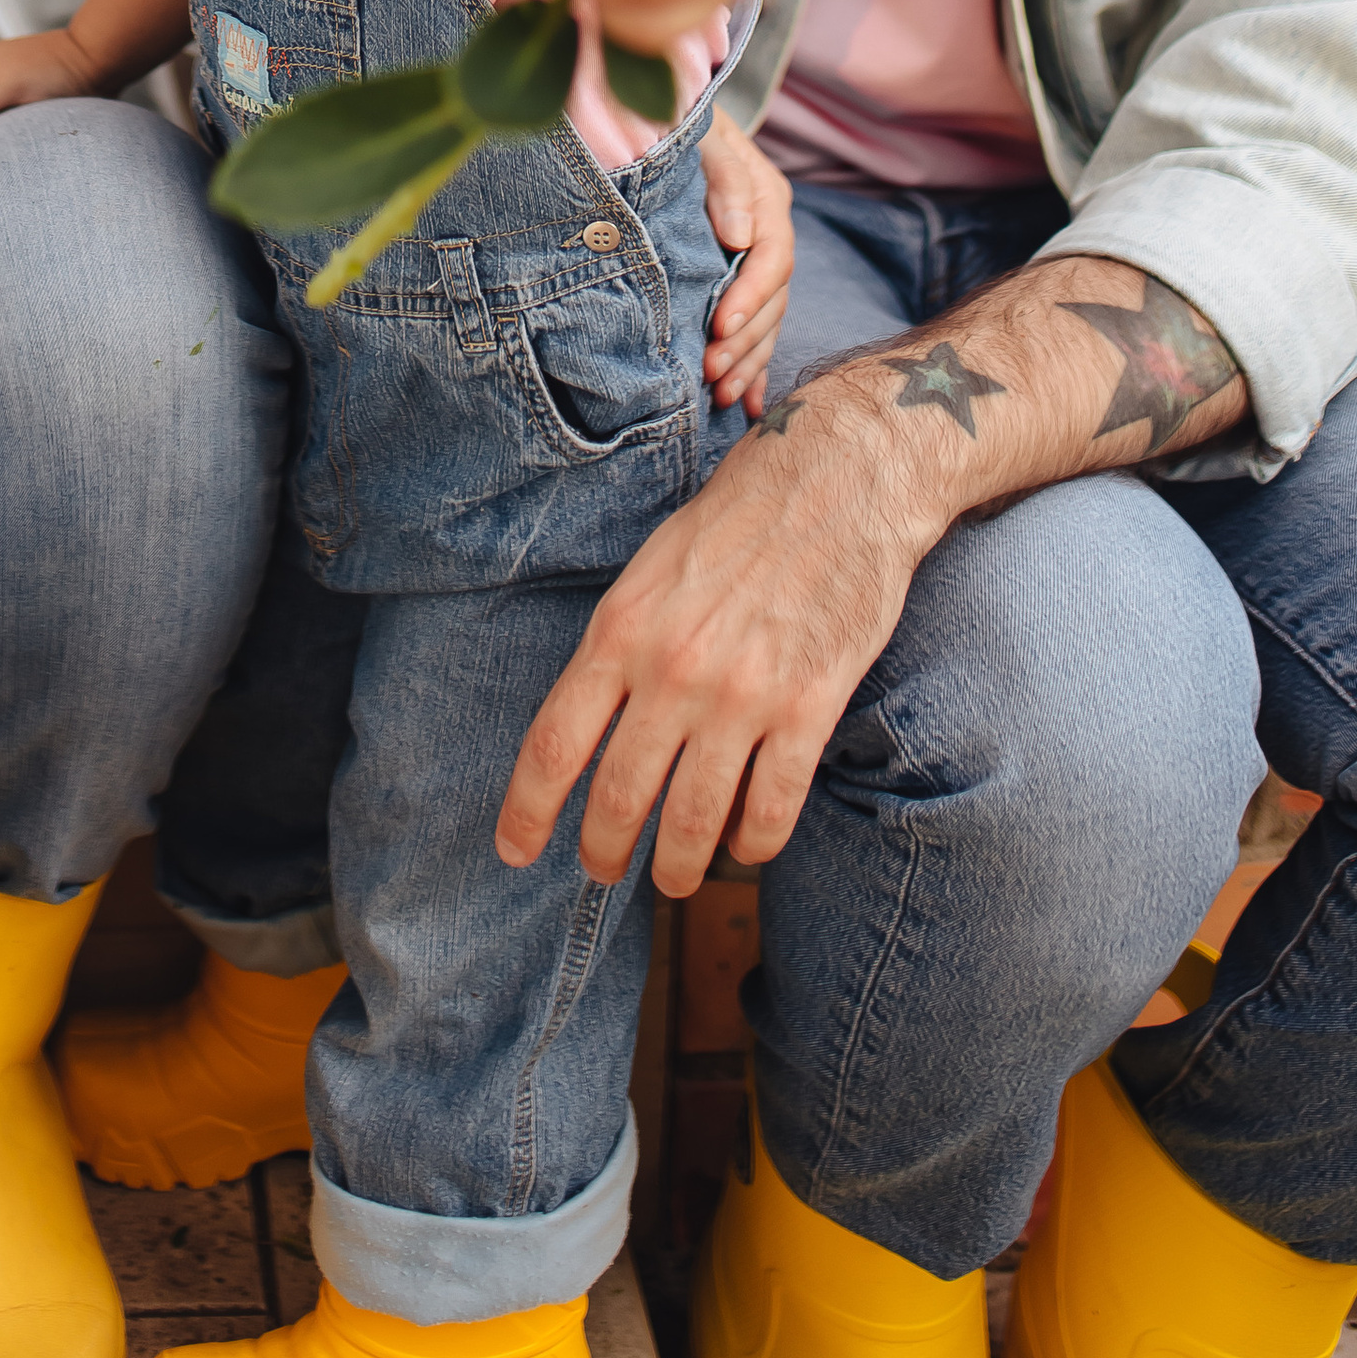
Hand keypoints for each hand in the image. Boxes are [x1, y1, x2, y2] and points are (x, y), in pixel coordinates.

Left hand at [495, 395, 930, 897]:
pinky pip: (772, 809)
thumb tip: (590, 727)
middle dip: (604, 851)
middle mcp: (675, 668)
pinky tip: (745, 844)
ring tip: (673, 879)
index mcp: (622, 628)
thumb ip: (620, 645)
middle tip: (602, 868)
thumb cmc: (738, 517)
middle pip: (620, 797)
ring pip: (695, 823)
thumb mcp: (651, 568)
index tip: (515, 850)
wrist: (841, 477)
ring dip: (678, 867)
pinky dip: (753, 843)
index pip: (556, 743)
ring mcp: (745, 693)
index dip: (528, 810)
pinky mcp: (811, 707)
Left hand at [699, 112, 791, 413]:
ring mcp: (755, 257)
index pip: (771, 255)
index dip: (750, 295)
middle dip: (745, 340)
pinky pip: (755, 327)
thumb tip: (738, 235)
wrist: (656, 110)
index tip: (720, 325)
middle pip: (772, 297)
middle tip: (712, 372)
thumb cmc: (674, 122)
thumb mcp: (701, 133)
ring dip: (748, 361)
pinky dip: (752, 366)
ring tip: (722, 395)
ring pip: (766, 319)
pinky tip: (747, 404)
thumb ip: (723, 175)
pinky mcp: (738, 279)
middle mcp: (766, 231)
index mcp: (765, 196)